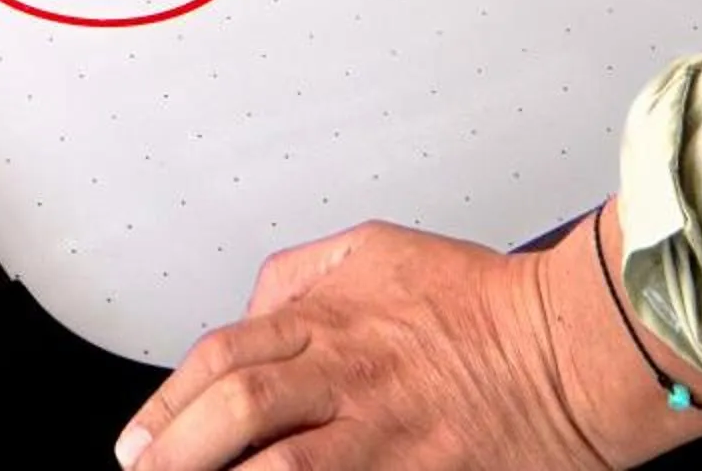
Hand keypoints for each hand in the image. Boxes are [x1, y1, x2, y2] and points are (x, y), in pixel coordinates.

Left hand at [116, 223, 605, 470]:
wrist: (563, 350)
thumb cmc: (476, 303)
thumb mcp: (372, 252)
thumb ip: (299, 277)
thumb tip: (250, 310)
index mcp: (329, 318)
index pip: (222, 357)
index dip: (169, 402)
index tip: (137, 441)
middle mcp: (348, 377)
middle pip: (239, 411)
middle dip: (178, 452)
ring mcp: (382, 436)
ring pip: (283, 467)